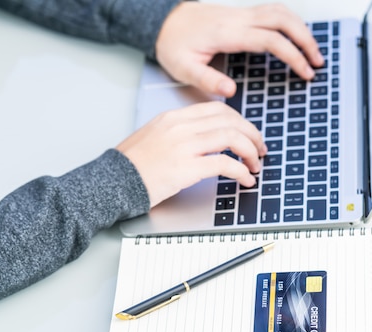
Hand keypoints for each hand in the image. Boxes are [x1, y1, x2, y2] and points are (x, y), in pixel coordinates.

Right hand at [116, 102, 265, 206]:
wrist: (111, 181)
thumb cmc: (130, 165)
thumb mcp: (153, 136)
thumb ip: (179, 132)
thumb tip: (207, 139)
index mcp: (173, 117)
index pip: (217, 110)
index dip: (240, 121)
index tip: (248, 133)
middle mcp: (181, 127)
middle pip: (230, 121)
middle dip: (252, 135)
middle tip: (260, 149)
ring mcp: (184, 146)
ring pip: (232, 139)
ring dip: (250, 152)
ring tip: (255, 165)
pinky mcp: (186, 168)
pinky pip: (225, 165)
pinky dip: (241, 172)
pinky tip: (245, 180)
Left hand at [155, 2, 323, 97]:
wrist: (163, 22)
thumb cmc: (172, 45)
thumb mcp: (182, 68)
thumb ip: (206, 80)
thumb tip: (230, 90)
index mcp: (227, 33)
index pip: (270, 40)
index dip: (293, 56)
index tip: (305, 73)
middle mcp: (237, 19)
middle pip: (283, 20)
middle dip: (306, 40)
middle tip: (317, 63)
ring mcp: (240, 13)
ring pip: (281, 11)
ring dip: (301, 29)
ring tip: (312, 51)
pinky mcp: (240, 14)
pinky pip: (272, 12)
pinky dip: (289, 23)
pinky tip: (294, 38)